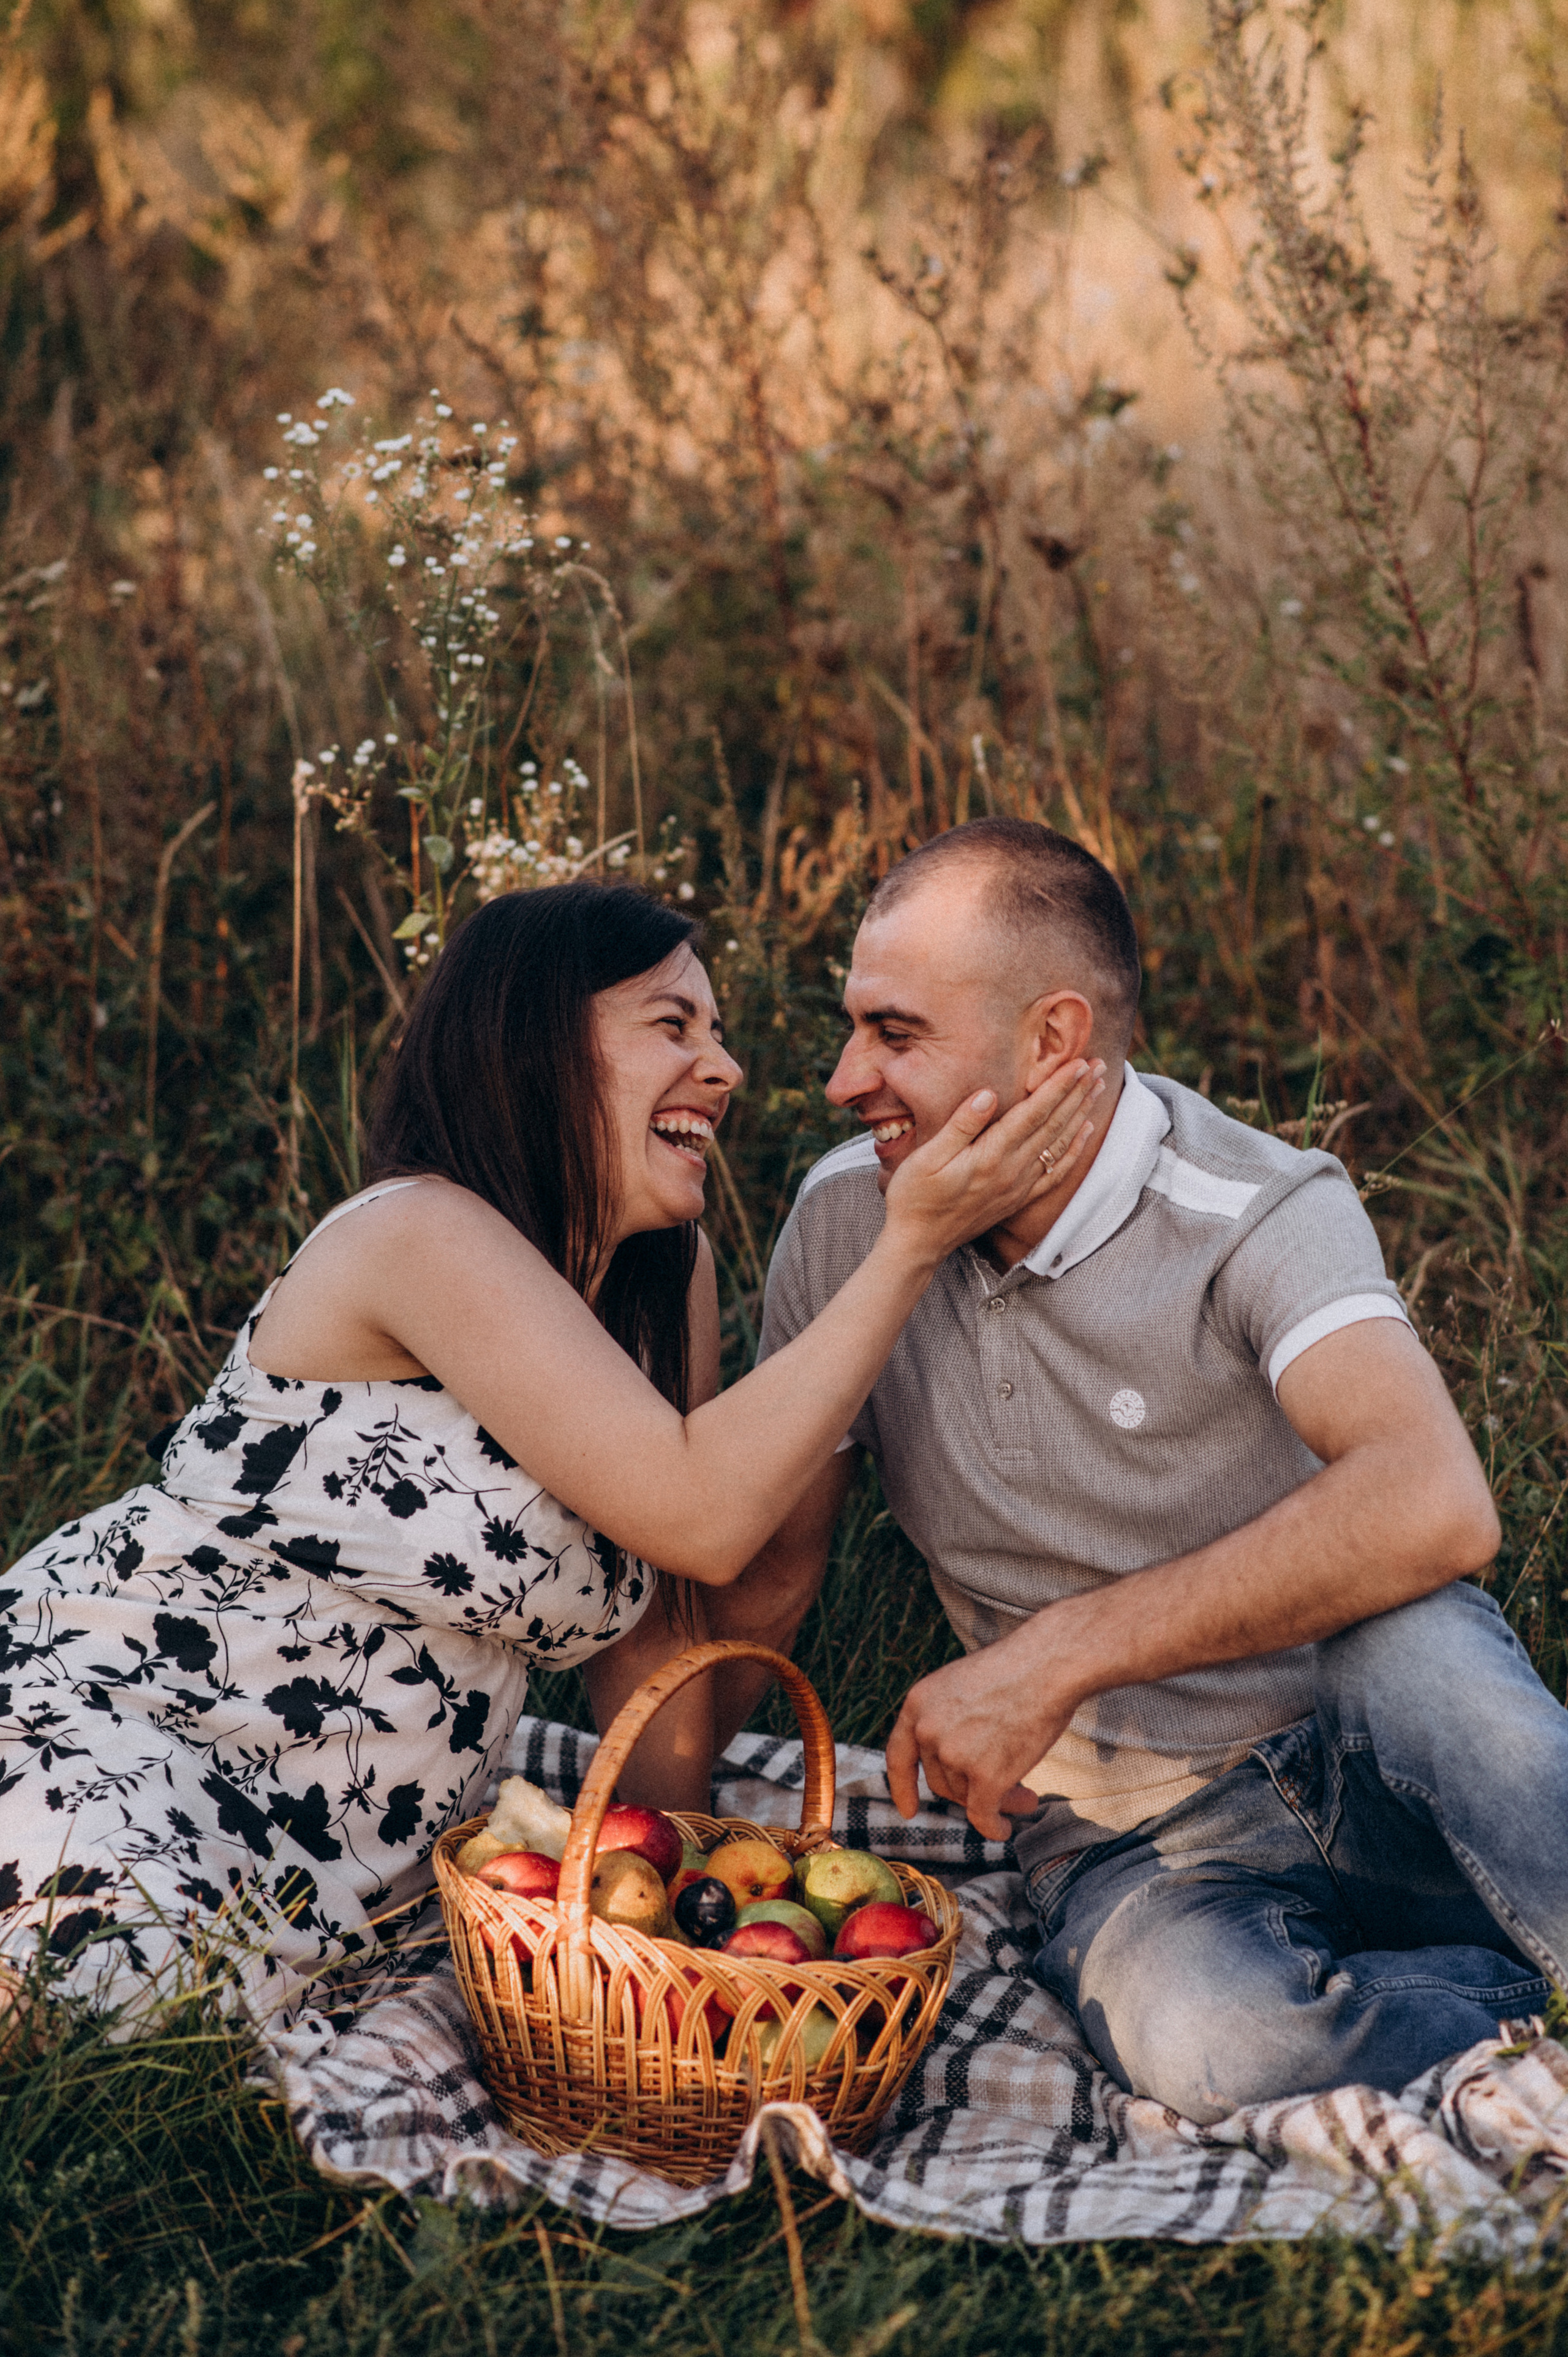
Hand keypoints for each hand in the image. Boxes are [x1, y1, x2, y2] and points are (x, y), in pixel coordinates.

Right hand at [881, 1060, 1103, 1266]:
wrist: (917, 1244)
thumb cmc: (914, 1197)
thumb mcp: (926, 1157)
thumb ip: (961, 1125)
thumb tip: (988, 1094)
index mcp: (990, 1156)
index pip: (1033, 1114)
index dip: (1058, 1087)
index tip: (1079, 1064)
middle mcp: (1012, 1171)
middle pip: (1053, 1125)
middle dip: (1077, 1093)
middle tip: (1099, 1066)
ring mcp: (1018, 1187)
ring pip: (1059, 1144)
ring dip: (1081, 1114)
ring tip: (1098, 1088)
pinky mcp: (1017, 1199)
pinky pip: (1055, 1173)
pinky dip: (1074, 1151)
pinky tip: (1085, 1132)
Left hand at [885, 1630, 1080, 1839]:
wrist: (1046, 1665)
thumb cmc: (1014, 1671)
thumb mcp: (960, 1687)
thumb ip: (947, 1721)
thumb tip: (954, 1766)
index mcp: (918, 1704)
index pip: (899, 1756)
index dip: (903, 1787)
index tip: (908, 1810)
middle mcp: (928, 1730)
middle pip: (940, 1780)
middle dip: (970, 1790)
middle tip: (1007, 1791)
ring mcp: (954, 1754)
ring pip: (966, 1796)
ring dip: (995, 1801)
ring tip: (1026, 1796)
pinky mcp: (985, 1776)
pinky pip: (983, 1814)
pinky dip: (993, 1827)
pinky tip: (1003, 1829)